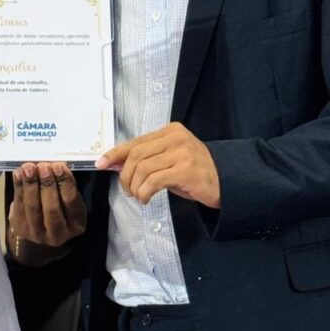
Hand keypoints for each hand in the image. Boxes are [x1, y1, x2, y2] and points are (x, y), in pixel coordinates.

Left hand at [9, 162, 85, 250]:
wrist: (39, 228)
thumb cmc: (59, 207)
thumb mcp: (66, 198)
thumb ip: (63, 183)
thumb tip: (54, 162)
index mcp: (75, 225)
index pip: (71, 202)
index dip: (65, 183)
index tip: (59, 166)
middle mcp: (58, 234)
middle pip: (52, 208)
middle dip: (47, 184)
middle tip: (43, 166)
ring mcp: (37, 233)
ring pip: (33, 207)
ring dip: (30, 184)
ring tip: (29, 167)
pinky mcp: (20, 228)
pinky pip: (18, 205)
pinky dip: (18, 187)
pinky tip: (19, 174)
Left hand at [95, 122, 220, 207]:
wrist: (228, 180)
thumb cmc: (196, 172)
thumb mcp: (170, 159)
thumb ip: (148, 158)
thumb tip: (116, 164)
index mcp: (170, 131)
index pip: (136, 141)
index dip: (116, 153)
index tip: (101, 163)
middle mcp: (175, 138)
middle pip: (136, 154)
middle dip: (125, 175)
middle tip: (128, 190)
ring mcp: (181, 153)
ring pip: (143, 168)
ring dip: (135, 187)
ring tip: (139, 196)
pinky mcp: (185, 170)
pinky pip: (154, 181)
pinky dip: (144, 192)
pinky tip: (146, 198)